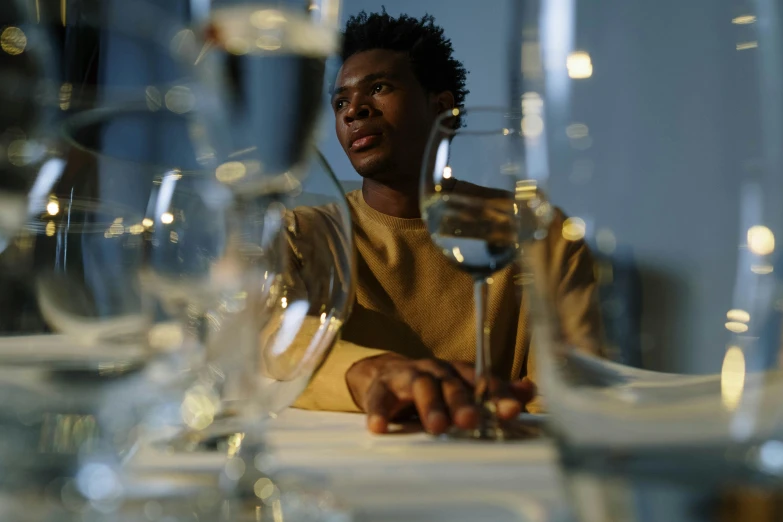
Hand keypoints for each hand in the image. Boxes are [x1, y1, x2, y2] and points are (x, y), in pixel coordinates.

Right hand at [345, 353, 535, 434]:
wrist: (387, 376)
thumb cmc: (433, 389)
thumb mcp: (462, 390)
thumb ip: (493, 394)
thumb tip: (530, 390)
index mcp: (459, 372)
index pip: (482, 381)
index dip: (497, 395)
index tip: (511, 411)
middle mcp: (437, 370)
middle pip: (452, 384)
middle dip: (463, 403)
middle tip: (471, 421)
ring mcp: (408, 376)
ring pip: (421, 387)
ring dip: (430, 406)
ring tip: (436, 427)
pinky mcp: (381, 387)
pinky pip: (380, 398)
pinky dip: (380, 412)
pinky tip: (380, 428)